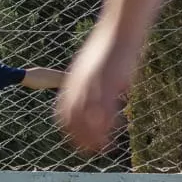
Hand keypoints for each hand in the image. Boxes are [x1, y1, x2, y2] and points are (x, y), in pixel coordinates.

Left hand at [55, 25, 140, 154]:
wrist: (118, 31)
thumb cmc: (109, 47)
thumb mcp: (93, 67)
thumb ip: (89, 81)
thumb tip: (95, 91)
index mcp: (71, 83)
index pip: (62, 111)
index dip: (68, 128)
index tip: (74, 140)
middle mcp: (78, 87)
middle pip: (71, 119)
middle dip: (78, 137)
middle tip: (88, 150)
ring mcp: (92, 87)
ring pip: (87, 120)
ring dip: (93, 137)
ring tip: (101, 148)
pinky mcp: (108, 86)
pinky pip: (104, 112)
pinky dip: (106, 127)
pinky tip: (114, 134)